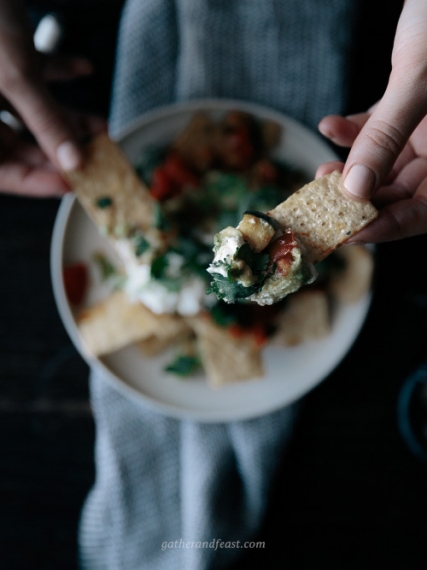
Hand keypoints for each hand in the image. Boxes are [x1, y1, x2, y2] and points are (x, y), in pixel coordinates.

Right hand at [0, 2, 105, 196]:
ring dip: (66, 117)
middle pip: (20, 146)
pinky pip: (29, 74)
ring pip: (28, 114)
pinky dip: (56, 71)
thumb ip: (46, 121)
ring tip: (101, 124)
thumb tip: (74, 162)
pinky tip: (84, 68)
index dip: (40, 182)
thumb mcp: (16, 75)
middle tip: (98, 155)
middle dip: (63, 149)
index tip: (76, 184)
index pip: (4, 173)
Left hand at [317, 109, 426, 243]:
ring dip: (347, 171)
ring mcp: (422, 128)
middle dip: (356, 199)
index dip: (386, 228)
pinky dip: (349, 133)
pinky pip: (373, 130)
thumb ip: (386, 135)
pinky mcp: (403, 103)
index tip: (348, 234)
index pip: (422, 212)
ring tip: (323, 170)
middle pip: (398, 193)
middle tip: (324, 202)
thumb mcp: (416, 80)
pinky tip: (330, 126)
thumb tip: (355, 187)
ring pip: (381, 165)